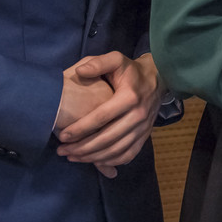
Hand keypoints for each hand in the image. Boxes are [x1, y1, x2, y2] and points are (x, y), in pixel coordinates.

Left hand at [55, 53, 163, 178]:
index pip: (101, 117)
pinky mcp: (145, 135)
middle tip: (62, 150)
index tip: (63, 136)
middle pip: (107, 138)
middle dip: (82, 148)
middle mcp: (138, 115)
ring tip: (73, 157)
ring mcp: (143, 128)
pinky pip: (128, 154)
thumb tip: (79, 72)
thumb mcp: (116, 59)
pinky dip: (111, 161)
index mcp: (129, 97)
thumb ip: (97, 63)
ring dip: (92, 157)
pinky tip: (94, 161)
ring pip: (116, 150)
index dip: (80, 129)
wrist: (159, 78)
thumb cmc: (131, 70)